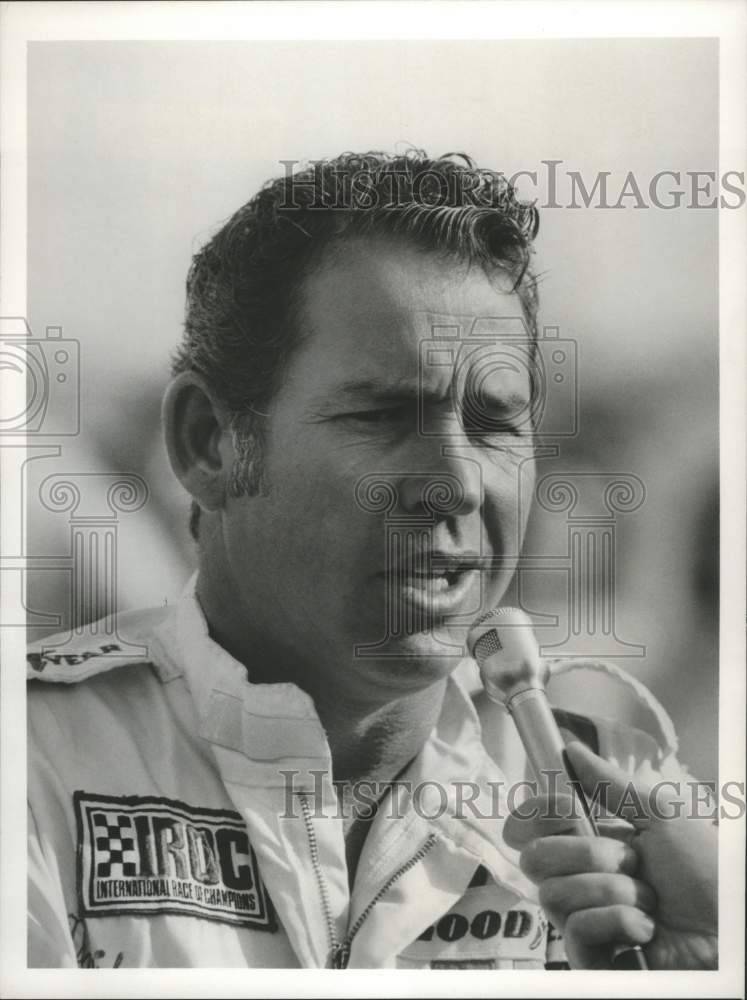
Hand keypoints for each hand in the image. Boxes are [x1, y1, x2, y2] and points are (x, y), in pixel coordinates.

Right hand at [503, 740, 717, 968]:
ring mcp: (584, 919)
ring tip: (648, 902)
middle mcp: (580, 879)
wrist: (731, 931)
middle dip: (587, 854)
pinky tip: (644, 930)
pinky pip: (576, 930)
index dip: (537, 813)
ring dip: (611, 891)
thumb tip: (571, 749)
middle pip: (535, 858)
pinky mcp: (591, 957)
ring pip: (554, 893)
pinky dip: (616, 923)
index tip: (566, 807)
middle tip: (632, 861)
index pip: (532, 825)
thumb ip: (610, 784)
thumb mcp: (661, 815)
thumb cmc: (707, 871)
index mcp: (591, 843)